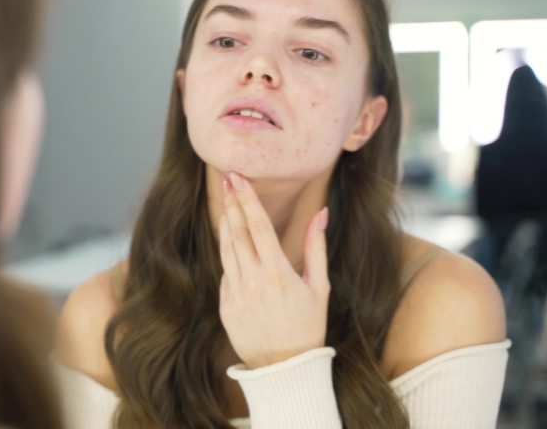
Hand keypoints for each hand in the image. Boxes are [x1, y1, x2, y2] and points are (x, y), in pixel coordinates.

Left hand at [218, 172, 329, 369]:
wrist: (284, 368)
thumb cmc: (308, 325)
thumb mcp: (320, 287)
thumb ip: (316, 247)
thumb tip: (321, 213)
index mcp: (279, 274)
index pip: (259, 227)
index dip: (247, 200)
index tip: (239, 179)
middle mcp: (253, 282)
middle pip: (238, 233)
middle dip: (233, 203)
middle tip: (228, 178)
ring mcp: (236, 294)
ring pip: (227, 249)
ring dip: (225, 223)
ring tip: (226, 201)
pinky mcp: (225, 306)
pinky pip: (225, 272)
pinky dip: (227, 252)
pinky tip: (229, 237)